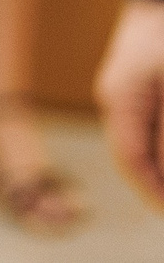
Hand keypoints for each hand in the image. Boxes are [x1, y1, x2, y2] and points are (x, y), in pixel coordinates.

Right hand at [99, 0, 163, 205]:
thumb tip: (163, 174)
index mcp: (120, 99)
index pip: (131, 160)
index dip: (154, 191)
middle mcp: (118, 99)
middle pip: (136, 154)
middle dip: (159, 179)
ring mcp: (128, 91)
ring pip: (145, 140)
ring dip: (161, 161)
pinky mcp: (142, 86)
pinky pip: (151, 125)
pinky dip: (162, 143)